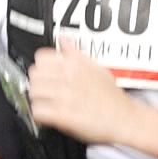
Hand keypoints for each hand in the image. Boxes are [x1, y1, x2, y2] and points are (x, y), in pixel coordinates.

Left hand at [25, 44, 157, 157]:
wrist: (124, 118)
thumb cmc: (112, 96)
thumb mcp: (96, 67)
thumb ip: (75, 53)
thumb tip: (63, 39)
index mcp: (75, 64)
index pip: (41, 57)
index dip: (41, 67)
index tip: (45, 74)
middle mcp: (68, 78)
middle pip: (34, 74)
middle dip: (37, 83)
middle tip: (44, 90)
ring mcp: (64, 96)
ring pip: (33, 92)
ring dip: (37, 99)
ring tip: (45, 103)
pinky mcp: (63, 116)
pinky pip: (38, 111)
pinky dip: (39, 115)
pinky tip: (47, 115)